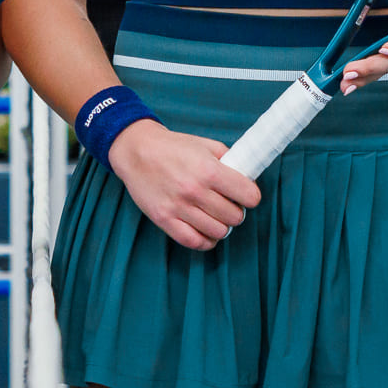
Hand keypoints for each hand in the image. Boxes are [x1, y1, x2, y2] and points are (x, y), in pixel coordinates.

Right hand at [108, 120, 261, 250]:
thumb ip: (229, 161)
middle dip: (236, 211)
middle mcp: (195, 191)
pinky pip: (194, 242)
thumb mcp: (205, 145)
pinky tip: (205, 230)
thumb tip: (247, 179)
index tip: (245, 195)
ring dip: (221, 225)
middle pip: (235, 217)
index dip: (250, 196)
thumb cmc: (173, 147)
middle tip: (228, 204)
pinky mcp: (164, 220)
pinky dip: (206, 240)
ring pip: (218, 232)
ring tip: (215, 216)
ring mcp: (179, 208)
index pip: (249, 196)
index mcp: (209, 170)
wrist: (137, 151)